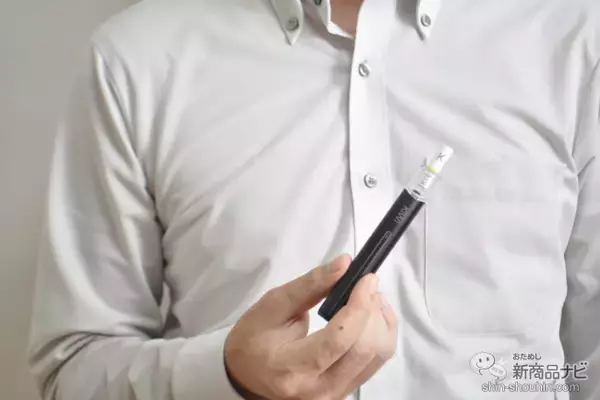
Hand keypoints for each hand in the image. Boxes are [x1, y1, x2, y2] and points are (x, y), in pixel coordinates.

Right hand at [224, 255, 397, 399]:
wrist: (246, 374)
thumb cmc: (254, 336)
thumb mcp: (274, 304)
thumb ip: (310, 284)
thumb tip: (345, 263)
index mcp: (291, 367)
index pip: (338, 341)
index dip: (358, 307)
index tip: (366, 279)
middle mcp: (318, 390)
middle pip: (364, 349)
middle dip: (371, 310)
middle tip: (365, 284)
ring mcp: (333, 396)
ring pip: (378, 356)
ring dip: (380, 321)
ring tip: (367, 298)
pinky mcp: (345, 393)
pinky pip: (376, 362)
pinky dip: (380, 334)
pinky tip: (369, 315)